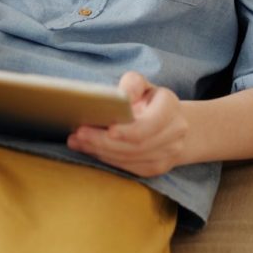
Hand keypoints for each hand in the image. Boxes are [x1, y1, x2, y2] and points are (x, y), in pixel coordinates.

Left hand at [67, 71, 188, 176]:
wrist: (172, 121)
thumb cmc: (149, 99)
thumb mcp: (142, 84)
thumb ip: (132, 84)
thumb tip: (120, 97)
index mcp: (170, 107)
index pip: (150, 124)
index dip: (129, 131)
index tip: (108, 129)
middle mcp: (175, 132)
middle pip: (137, 144)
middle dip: (105, 141)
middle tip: (79, 134)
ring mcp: (169, 154)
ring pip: (131, 158)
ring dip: (101, 151)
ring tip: (77, 141)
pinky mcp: (157, 168)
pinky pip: (130, 167)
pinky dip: (107, 159)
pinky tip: (89, 149)